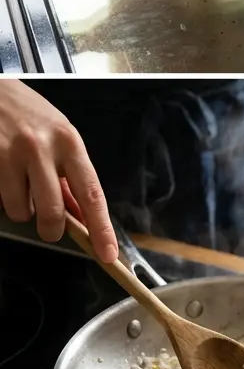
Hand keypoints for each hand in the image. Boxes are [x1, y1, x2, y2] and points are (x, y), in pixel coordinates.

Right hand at [0, 81, 116, 261]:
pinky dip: (2, 197)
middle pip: (52, 212)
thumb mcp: (58, 136)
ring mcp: (10, 155)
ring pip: (20, 211)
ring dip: (21, 208)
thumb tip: (82, 216)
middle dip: (51, 229)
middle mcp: (41, 149)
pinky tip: (3, 175)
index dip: (100, 227)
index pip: (91, 193)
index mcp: (69, 142)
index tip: (108, 253)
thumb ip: (70, 175)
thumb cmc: (28, 115)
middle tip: (49, 226)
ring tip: (18, 183)